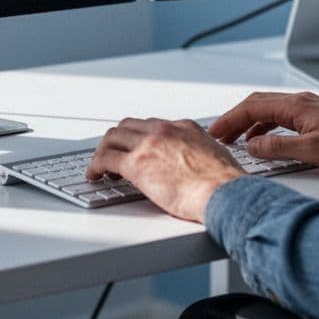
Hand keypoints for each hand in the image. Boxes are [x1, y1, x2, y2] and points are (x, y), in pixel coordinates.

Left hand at [87, 118, 245, 221]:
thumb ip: (200, 151)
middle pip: (128, 126)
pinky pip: (105, 159)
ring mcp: (148, 144)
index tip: (135, 148)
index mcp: (184, 127)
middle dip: (117, 140)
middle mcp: (164, 130)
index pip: (152, 125)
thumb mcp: (216, 154)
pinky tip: (94, 175)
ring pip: (112, 138)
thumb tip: (197, 162)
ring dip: (103, 151)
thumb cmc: (225, 183)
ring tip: (101, 167)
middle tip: (113, 155)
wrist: (224, 193)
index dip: (139, 138)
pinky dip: (95, 165)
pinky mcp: (136, 164)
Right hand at [209, 91, 318, 172]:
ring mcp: (307, 107)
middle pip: (256, 104)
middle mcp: (299, 101)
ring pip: (268, 109)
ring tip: (235, 140)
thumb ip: (277, 148)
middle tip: (219, 135)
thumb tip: (252, 146)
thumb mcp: (310, 151)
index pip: (252, 107)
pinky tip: (264, 140)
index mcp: (295, 106)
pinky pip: (280, 116)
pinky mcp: (313, 116)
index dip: (230, 120)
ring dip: (248, 123)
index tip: (215, 132)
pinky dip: (264, 125)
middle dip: (234, 119)